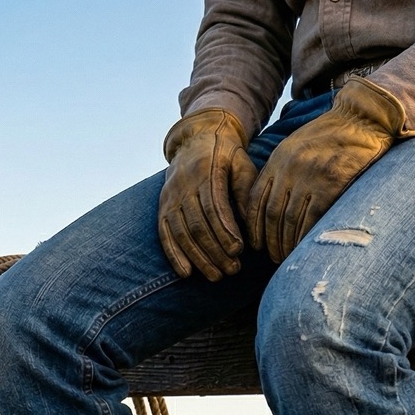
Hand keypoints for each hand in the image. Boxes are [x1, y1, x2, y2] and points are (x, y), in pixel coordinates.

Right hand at [157, 108, 257, 282]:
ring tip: (216, 276)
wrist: (196, 138)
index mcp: (206, 172)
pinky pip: (165, 235)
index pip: (214, 207)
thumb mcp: (242, 165)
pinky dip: (174, 255)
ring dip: (199, 258)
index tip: (238, 250)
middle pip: (198, 225)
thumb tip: (252, 228)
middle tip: (233, 270)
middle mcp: (183, 186)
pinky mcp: (162, 208)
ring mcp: (170, 198)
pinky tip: (186, 273)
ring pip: (182, 234)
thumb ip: (246, 193)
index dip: (225, 231)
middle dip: (215, 251)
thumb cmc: (226, 155)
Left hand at [245, 78, 409, 263]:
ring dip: (287, 244)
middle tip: (273, 257)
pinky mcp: (331, 182)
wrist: (362, 117)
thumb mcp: (295, 146)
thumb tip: (268, 206)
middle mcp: (290, 168)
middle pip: (271, 214)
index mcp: (278, 159)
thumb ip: (280, 171)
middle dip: (270, 241)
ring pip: (290, 220)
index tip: (255, 244)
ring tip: (288, 257)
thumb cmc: (329, 136)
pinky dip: (306, 237)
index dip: (254, 227)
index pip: (256, 200)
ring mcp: (310, 175)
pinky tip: (305, 248)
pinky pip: (313, 218)